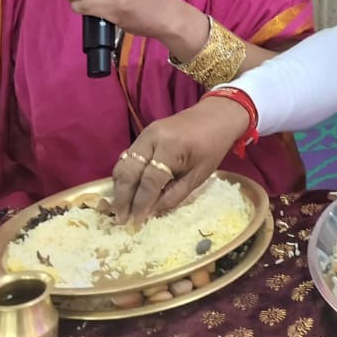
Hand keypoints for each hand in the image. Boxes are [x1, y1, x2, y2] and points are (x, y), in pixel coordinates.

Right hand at [110, 95, 249, 222]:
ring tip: (120, 210)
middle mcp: (152, 138)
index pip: (149, 180)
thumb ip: (175, 194)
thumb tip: (151, 212)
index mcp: (171, 147)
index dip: (141, 203)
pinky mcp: (144, 133)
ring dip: (120, 188)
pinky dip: (125, 176)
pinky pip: (128, 157)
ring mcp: (145, 133)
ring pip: (123, 164)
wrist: (217, 115)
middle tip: (121, 220)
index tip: (136, 222)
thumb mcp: (200, 174)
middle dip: (122, 198)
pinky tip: (127, 191)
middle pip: (128, 172)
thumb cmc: (214, 145)